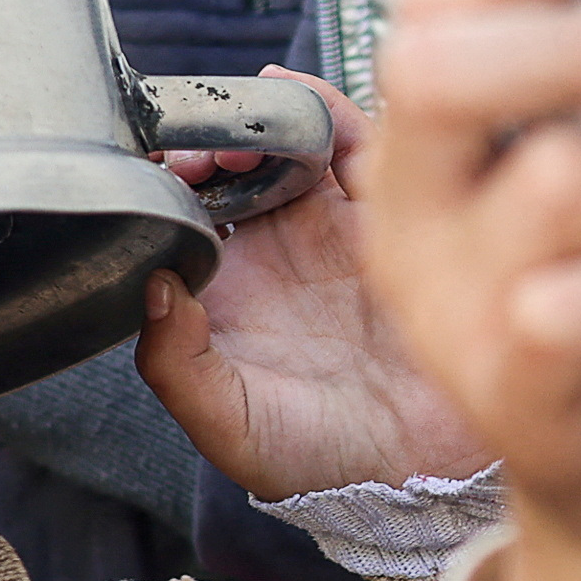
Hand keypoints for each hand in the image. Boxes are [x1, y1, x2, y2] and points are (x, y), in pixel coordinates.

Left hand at [130, 74, 492, 498]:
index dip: (163, 176)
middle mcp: (276, 251)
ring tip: (249, 129)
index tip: (158, 169)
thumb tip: (157, 284)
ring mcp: (335, 227)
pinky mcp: (393, 216)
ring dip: (264, 119)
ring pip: (291, 142)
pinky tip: (302, 104)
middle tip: (205, 146)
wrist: (424, 475)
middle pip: (233, 160)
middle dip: (211, 136)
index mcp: (226, 291)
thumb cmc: (319, 461)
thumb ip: (176, 364)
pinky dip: (329, 113)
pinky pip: (361, 145)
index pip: (181, 207)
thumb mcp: (228, 423)